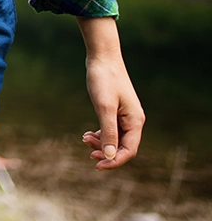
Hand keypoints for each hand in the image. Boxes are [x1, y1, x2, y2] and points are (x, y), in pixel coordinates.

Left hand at [78, 17, 144, 169]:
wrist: (102, 55)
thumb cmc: (103, 78)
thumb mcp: (104, 106)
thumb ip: (108, 131)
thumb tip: (110, 155)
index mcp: (135, 121)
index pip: (129, 151)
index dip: (114, 161)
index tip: (97, 165)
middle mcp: (133, 120)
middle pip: (122, 146)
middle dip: (106, 151)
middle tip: (87, 150)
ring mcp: (125, 114)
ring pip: (116, 138)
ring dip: (101, 142)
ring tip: (84, 139)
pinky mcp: (116, 108)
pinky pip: (111, 128)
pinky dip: (100, 133)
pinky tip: (88, 133)